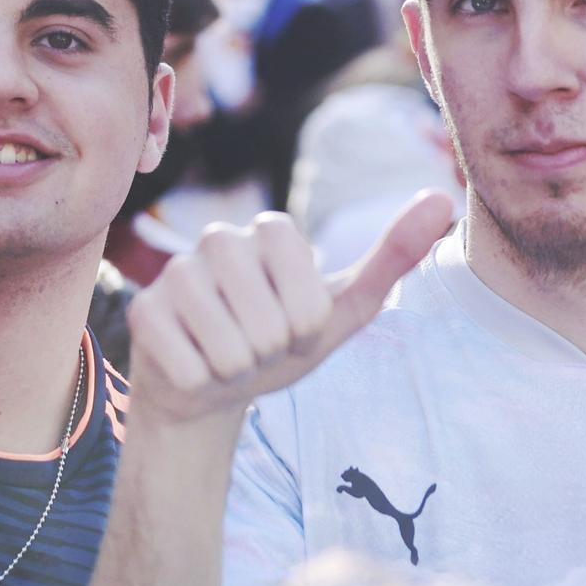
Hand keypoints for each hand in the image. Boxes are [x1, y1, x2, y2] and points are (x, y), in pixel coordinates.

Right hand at [126, 191, 453, 424]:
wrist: (212, 388)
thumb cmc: (280, 343)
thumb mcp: (341, 310)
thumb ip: (391, 256)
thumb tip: (443, 198)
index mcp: (270, 231)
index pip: (308, 296)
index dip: (307, 326)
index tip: (296, 326)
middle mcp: (217, 241)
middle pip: (269, 324)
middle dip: (273, 351)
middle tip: (258, 344)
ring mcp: (174, 274)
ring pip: (229, 348)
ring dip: (237, 369)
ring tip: (227, 354)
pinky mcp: (142, 312)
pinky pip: (190, 368)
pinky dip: (202, 382)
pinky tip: (193, 364)